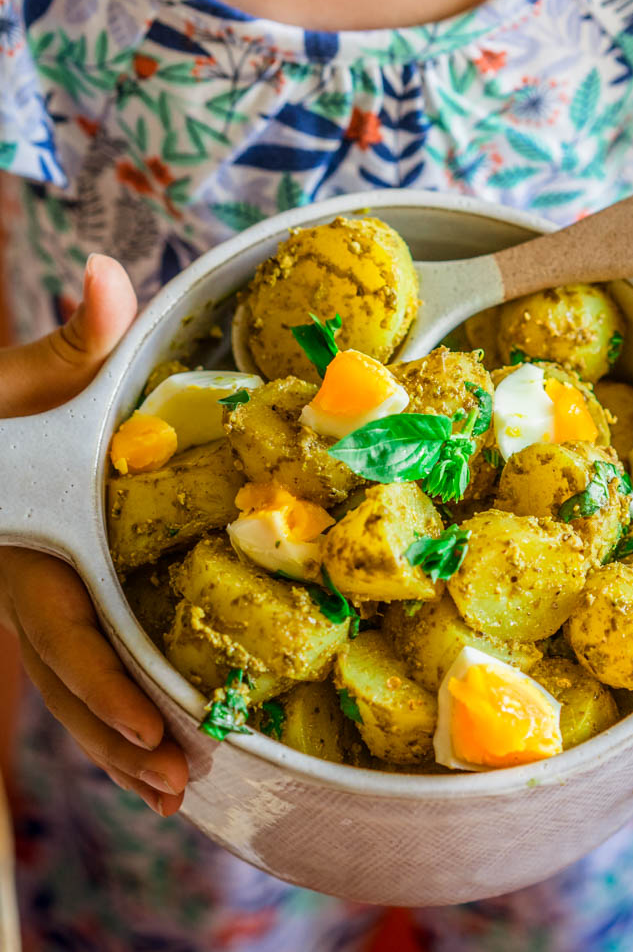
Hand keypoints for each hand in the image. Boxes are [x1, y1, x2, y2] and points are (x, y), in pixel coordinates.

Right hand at [0, 255, 188, 814]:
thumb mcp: (22, 375)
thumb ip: (71, 338)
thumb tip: (106, 273)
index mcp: (29, 544)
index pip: (63, 629)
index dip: (103, 683)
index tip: (151, 728)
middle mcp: (31, 587)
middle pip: (72, 682)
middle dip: (121, 738)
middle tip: (178, 786)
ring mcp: (40, 603)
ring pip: (73, 688)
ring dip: (118, 741)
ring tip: (172, 791)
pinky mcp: (56, 602)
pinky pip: (80, 670)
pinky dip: (111, 710)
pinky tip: (151, 739)